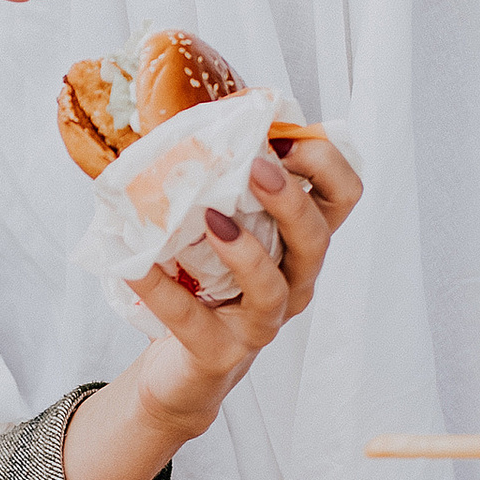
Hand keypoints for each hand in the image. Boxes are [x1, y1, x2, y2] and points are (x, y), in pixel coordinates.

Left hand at [122, 136, 359, 437]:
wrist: (180, 368)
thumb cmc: (204, 283)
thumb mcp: (219, 225)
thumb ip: (216, 177)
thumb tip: (180, 111)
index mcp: (300, 242)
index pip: (343, 197)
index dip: (326, 163)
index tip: (284, 137)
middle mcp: (294, 282)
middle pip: (318, 239)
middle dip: (291, 199)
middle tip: (256, 166)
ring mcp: (262, 322)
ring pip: (274, 286)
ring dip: (245, 249)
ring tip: (211, 217)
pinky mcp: (220, 352)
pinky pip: (193, 320)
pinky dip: (162, 290)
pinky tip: (136, 264)